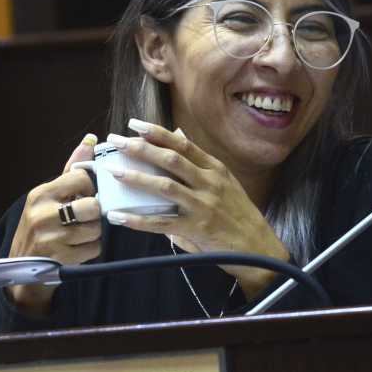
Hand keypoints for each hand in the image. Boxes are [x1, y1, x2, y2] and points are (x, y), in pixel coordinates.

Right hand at [6, 134, 102, 314]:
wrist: (21, 266)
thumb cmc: (41, 224)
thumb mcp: (49, 196)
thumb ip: (72, 169)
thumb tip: (91, 139)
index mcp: (41, 194)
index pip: (81, 178)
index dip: (91, 187)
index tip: (85, 195)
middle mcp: (43, 215)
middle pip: (92, 206)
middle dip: (93, 214)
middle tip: (84, 217)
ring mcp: (51, 238)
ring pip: (96, 229)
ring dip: (93, 233)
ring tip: (79, 233)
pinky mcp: (60, 258)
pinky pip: (94, 248)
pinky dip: (90, 249)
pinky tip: (76, 247)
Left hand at [102, 119, 289, 298]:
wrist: (258, 247)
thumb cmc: (239, 214)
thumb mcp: (225, 182)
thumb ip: (199, 161)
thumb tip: (178, 134)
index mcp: (215, 169)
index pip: (183, 145)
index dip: (157, 133)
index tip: (134, 124)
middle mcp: (209, 183)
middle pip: (170, 159)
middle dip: (140, 148)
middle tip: (115, 142)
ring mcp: (203, 205)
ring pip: (164, 186)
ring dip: (136, 178)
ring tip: (113, 172)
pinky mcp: (196, 228)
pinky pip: (162, 223)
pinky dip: (138, 220)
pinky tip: (119, 216)